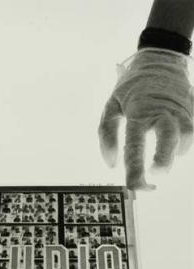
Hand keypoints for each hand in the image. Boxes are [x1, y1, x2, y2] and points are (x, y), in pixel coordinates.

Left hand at [98, 48, 193, 189]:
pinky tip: (173, 148)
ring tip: (161, 162)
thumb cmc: (131, 87)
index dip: (134, 170)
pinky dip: (183, 145)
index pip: (135, 146)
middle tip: (156, 174)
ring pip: (185, 137)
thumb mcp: (111, 105)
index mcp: (138, 113)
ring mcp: (179, 110)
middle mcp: (161, 112)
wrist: (160, 58)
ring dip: (175, 154)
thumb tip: (111, 164)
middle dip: (163, 161)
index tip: (134, 186)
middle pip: (168, 139)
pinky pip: (191, 132)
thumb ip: (107, 134)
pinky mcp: (190, 110)